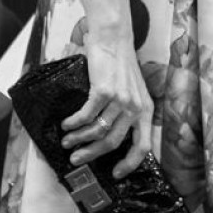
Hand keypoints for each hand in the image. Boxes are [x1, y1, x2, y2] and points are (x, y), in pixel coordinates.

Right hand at [61, 33, 154, 176]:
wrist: (114, 38)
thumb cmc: (120, 65)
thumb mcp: (133, 91)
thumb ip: (126, 112)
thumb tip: (105, 137)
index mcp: (146, 111)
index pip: (143, 146)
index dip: (130, 164)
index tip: (116, 174)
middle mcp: (136, 107)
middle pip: (114, 143)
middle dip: (92, 154)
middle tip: (77, 159)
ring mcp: (121, 100)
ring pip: (97, 131)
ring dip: (78, 139)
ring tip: (66, 141)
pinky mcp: (104, 91)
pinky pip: (86, 116)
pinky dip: (73, 123)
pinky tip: (66, 124)